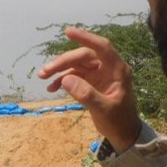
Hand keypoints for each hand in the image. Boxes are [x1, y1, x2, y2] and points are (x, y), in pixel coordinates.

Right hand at [38, 27, 142, 150]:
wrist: (123, 134)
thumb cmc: (119, 121)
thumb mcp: (103, 109)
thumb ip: (86, 94)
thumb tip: (65, 79)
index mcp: (117, 70)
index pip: (102, 47)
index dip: (86, 38)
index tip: (68, 32)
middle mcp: (108, 68)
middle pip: (84, 56)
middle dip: (64, 61)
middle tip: (45, 71)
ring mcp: (99, 74)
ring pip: (77, 64)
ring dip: (60, 69)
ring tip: (43, 77)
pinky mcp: (91, 82)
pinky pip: (74, 75)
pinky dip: (62, 79)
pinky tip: (52, 87)